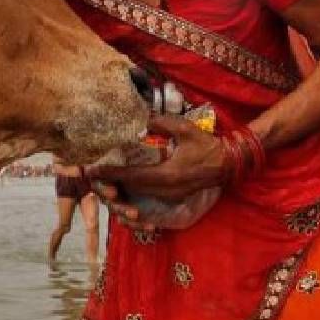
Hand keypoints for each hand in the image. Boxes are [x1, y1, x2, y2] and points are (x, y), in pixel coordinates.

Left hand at [84, 114, 227, 220]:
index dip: (110, 173)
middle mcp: (165, 190)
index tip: (92, 171)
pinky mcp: (172, 197)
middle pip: (130, 189)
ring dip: (121, 188)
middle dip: (110, 182)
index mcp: (167, 175)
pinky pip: (147, 197)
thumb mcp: (186, 129)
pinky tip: (125, 184)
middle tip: (93, 175)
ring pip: (138, 195)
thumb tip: (144, 122)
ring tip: (105, 179)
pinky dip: (133, 191)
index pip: (132, 175)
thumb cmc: (207, 146)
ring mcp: (169, 196)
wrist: (227, 164)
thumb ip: (163, 124)